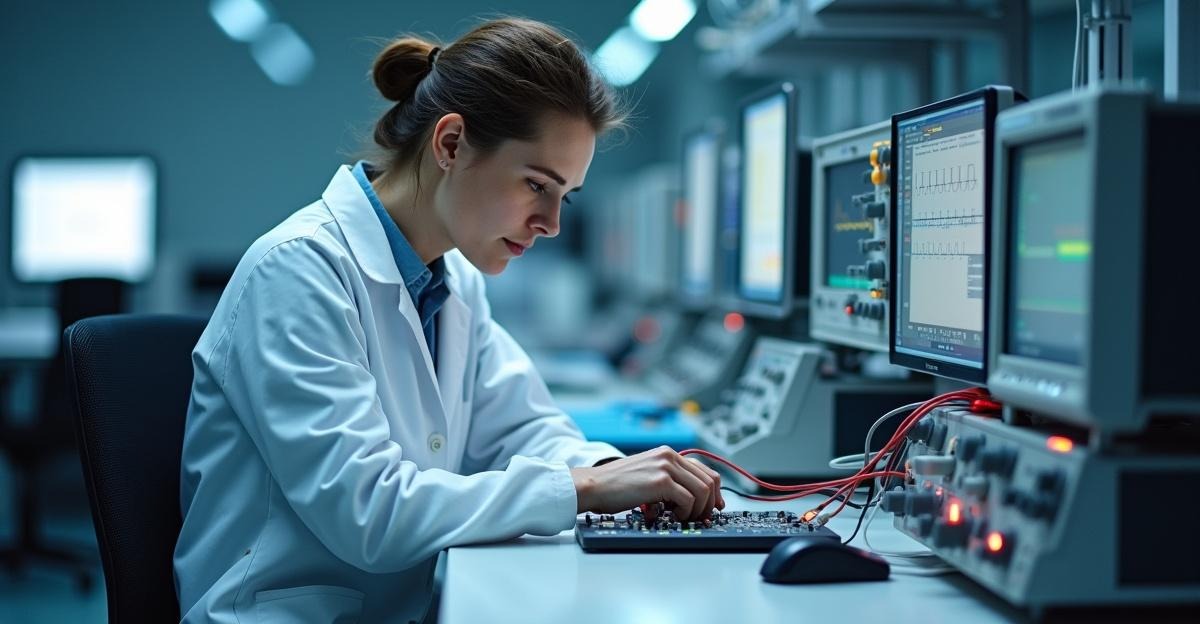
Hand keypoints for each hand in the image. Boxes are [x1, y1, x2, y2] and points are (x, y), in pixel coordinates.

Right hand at [570, 446, 724, 521]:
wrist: (594, 485)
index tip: (715, 506)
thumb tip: (692, 498)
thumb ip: (669, 479)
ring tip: (682, 518)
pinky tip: (672, 516)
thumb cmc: (616, 486)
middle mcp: (669, 456)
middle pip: (709, 480)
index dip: (715, 491)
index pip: (705, 470)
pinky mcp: (660, 481)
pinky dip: (685, 512)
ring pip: (702, 491)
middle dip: (710, 503)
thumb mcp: (647, 475)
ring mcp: (665, 467)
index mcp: (667, 453)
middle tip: (701, 517)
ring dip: (697, 510)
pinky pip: (687, 499)